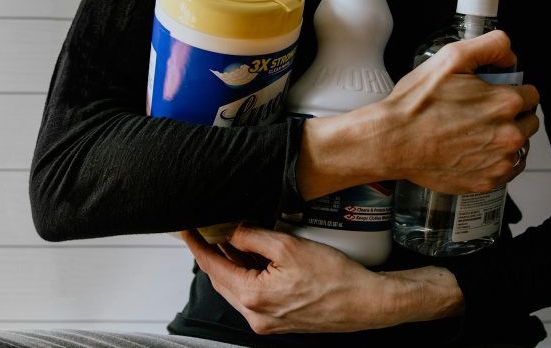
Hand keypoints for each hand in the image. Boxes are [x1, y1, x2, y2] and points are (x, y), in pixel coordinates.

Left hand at [179, 225, 463, 334]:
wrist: (365, 303)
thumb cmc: (335, 278)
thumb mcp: (289, 247)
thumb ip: (253, 238)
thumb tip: (231, 232)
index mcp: (253, 297)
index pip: (213, 266)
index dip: (197, 245)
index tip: (185, 230)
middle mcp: (255, 316)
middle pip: (222, 279)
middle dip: (214, 253)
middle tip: (208, 229)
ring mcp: (266, 322)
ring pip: (237, 288)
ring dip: (232, 264)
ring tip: (233, 239)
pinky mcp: (278, 321)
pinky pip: (253, 295)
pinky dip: (248, 276)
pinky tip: (255, 258)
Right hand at [297, 30, 539, 198]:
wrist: (392, 141)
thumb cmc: (416, 104)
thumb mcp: (451, 58)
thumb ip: (490, 45)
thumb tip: (510, 55)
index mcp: (505, 103)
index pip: (531, 94)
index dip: (510, 90)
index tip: (492, 94)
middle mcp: (509, 135)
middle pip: (529, 121)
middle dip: (511, 115)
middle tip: (479, 113)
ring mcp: (499, 162)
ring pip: (519, 147)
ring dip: (504, 138)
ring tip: (473, 133)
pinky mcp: (486, 182)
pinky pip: (506, 170)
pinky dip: (495, 161)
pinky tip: (473, 152)